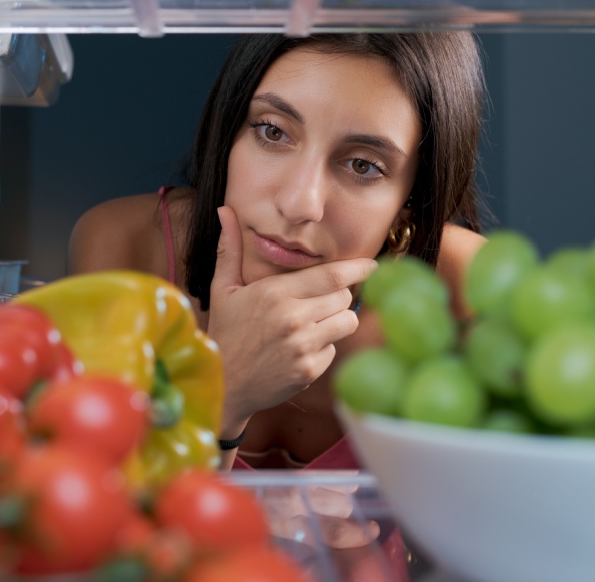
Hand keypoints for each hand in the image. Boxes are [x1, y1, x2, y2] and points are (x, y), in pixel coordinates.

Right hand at [207, 206, 375, 434]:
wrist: (221, 384)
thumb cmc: (224, 331)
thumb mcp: (222, 288)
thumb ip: (230, 249)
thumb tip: (225, 210)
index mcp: (275, 293)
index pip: (332, 275)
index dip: (358, 268)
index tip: (373, 265)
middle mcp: (293, 318)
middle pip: (343, 297)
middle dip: (337, 295)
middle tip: (319, 299)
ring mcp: (303, 347)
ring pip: (346, 322)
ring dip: (336, 319)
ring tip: (314, 321)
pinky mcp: (309, 371)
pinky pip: (334, 350)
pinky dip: (324, 347)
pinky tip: (301, 348)